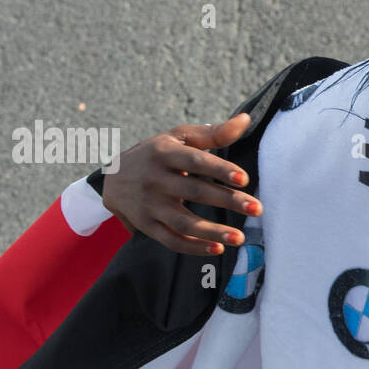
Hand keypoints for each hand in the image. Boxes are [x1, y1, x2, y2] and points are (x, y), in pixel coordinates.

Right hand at [102, 114, 261, 255]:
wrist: (111, 178)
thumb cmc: (156, 154)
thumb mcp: (177, 138)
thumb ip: (213, 133)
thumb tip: (246, 120)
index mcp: (164, 153)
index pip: (195, 161)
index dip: (220, 170)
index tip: (244, 179)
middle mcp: (155, 179)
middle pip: (195, 191)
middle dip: (227, 200)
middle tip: (257, 209)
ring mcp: (150, 205)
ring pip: (183, 222)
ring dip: (212, 232)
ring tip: (239, 238)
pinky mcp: (147, 226)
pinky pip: (171, 240)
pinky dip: (193, 248)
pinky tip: (217, 249)